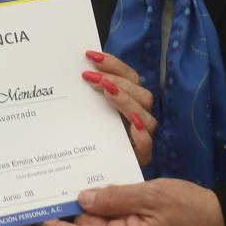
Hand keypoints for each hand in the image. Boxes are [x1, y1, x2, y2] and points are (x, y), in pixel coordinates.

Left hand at [40, 179, 225, 225]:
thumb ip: (113, 197)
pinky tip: (112, 195)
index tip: (37, 215)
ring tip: (95, 184)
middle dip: (81, 210)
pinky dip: (110, 215)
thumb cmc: (187, 207)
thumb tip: (82, 199)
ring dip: (98, 210)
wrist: (218, 222)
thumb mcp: (149, 194)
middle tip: (68, 181)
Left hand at [82, 50, 154, 167]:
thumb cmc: (94, 136)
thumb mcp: (91, 112)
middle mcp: (140, 116)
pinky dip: (140, 134)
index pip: (130, 77)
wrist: (98, 169)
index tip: (91, 56)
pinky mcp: (140, 156)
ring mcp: (143, 136)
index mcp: (131, 101)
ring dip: (126, 101)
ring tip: (107, 91)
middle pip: (141, 94)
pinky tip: (131, 125)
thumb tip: (78, 70)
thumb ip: (92, 93)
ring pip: (146, 116)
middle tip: (91, 76)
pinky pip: (146, 144)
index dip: (114, 65)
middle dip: (117, 81)